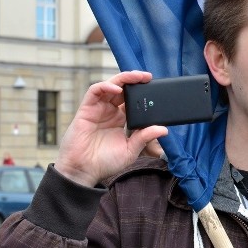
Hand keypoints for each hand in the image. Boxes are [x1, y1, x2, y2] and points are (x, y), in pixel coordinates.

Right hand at [55, 71, 167, 186]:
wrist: (83, 170)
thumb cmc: (105, 162)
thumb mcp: (131, 150)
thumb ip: (145, 138)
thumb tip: (164, 129)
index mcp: (121, 119)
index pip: (133, 100)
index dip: (143, 93)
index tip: (157, 88)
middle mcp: (110, 111)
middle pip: (123, 89)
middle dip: (135, 80)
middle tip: (148, 77)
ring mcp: (98, 109)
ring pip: (110, 86)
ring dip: (123, 79)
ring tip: (136, 77)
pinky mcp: (86, 110)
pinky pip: (94, 92)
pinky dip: (106, 86)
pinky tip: (117, 89)